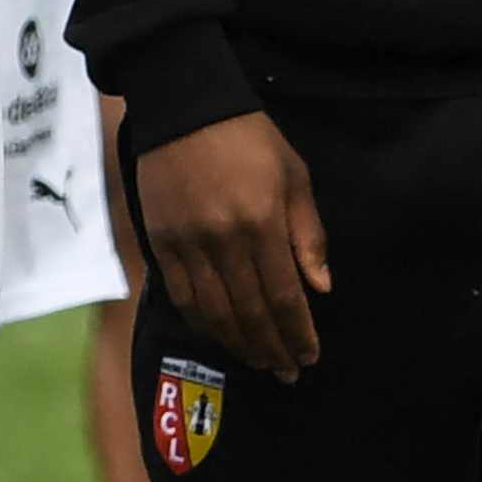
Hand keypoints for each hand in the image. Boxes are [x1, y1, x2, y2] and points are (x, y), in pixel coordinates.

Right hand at [131, 111, 328, 380]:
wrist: (183, 109)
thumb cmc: (250, 139)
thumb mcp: (295, 177)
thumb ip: (308, 235)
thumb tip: (320, 289)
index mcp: (262, 224)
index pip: (284, 297)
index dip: (298, 334)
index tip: (309, 356)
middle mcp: (223, 241)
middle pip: (250, 313)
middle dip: (271, 348)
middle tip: (286, 372)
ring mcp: (187, 244)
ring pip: (214, 312)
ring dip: (238, 343)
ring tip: (257, 360)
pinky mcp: (160, 242)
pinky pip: (182, 296)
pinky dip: (202, 322)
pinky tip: (219, 334)